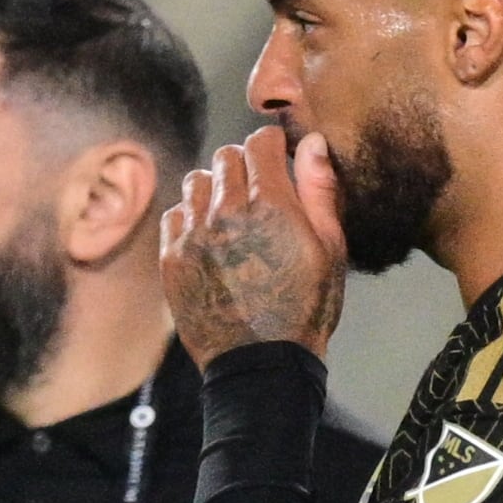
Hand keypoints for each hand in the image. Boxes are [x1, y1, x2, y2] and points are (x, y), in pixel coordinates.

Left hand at [160, 125, 346, 369]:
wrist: (260, 363)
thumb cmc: (305, 307)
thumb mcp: (330, 248)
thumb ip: (320, 189)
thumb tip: (313, 143)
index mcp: (270, 203)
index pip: (259, 140)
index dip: (272, 145)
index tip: (278, 158)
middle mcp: (225, 210)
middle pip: (225, 156)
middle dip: (244, 164)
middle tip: (258, 189)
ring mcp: (193, 234)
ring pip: (196, 181)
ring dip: (214, 188)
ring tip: (231, 213)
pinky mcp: (171, 257)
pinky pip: (175, 214)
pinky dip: (191, 217)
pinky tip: (209, 236)